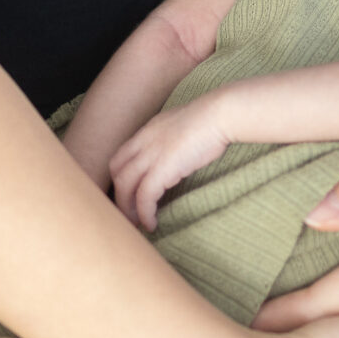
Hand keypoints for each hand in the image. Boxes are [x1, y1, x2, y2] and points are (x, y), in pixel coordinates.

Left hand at [109, 99, 231, 229]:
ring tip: (137, 224)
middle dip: (119, 195)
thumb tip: (180, 155)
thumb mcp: (185, 126)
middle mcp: (144, 141)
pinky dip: (145, 213)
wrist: (221, 114)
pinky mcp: (162, 169)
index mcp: (149, 130)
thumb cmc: (213, 118)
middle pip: (117, 171)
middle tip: (129, 214)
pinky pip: (144, 196)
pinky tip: (152, 224)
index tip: (130, 194)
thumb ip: (175, 139)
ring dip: (128, 208)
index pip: (122, 156)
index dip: (121, 177)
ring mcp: (151, 154)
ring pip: (124, 185)